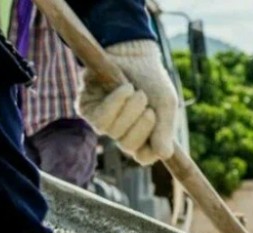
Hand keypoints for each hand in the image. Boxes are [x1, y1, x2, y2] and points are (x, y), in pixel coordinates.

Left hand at [77, 39, 177, 165]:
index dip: (151, 145)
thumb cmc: (152, 81)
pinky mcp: (87, 110)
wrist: (134, 54)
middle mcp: (121, 135)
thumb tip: (164, 155)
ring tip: (135, 91)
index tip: (157, 123)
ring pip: (114, 132)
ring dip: (129, 110)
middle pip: (128, 146)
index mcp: (142, 138)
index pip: (143, 158)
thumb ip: (165, 131)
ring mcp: (103, 124)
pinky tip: (123, 88)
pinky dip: (115, 103)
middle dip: (141, 122)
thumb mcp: (166, 106)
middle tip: (147, 102)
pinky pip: (101, 119)